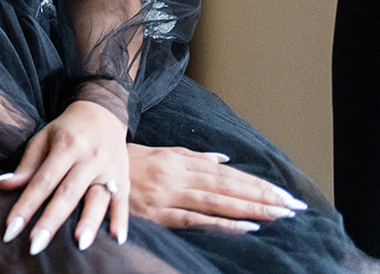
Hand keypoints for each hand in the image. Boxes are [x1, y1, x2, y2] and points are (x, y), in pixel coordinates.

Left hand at [0, 100, 129, 253]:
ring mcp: (108, 168)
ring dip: (89, 222)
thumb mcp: (43, 139)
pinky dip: (121, 219)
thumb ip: (26, 165)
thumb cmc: (66, 130)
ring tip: (80, 244)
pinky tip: (117, 238)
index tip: (12, 228)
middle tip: (36, 245)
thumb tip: (0, 185)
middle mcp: (88, 158)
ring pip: (98, 198)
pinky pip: (123, 201)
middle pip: (67, 193)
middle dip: (51, 221)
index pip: (42, 181)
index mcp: (65, 147)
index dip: (26, 205)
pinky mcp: (124, 176)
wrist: (102, 112)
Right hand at [127, 144, 307, 232]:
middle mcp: (176, 176)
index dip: (256, 183)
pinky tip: (245, 226)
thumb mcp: (159, 153)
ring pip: (216, 202)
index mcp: (178, 161)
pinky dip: (221, 223)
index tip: (284, 193)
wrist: (85, 170)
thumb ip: (192, 156)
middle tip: (294, 206)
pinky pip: (194, 220)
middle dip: (262, 196)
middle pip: (227, 187)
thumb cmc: (124, 163)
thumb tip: (224, 160)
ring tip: (280, 215)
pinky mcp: (156, 214)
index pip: (226, 174)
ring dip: (251, 208)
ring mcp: (167, 195)